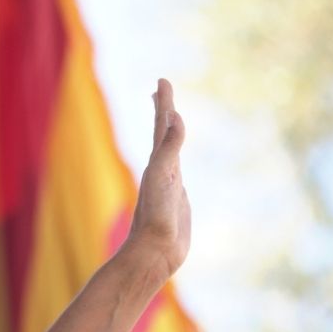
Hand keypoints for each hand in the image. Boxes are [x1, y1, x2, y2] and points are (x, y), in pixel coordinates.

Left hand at [123, 78, 190, 280]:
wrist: (154, 251)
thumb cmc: (156, 216)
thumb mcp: (163, 177)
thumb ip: (169, 148)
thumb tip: (175, 116)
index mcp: (157, 162)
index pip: (161, 125)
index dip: (163, 103)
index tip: (161, 80)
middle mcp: (161, 169)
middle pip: (163, 132)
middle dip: (163, 109)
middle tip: (162, 87)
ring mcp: (169, 184)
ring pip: (169, 151)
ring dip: (169, 133)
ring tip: (171, 118)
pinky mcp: (177, 200)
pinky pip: (178, 173)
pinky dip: (178, 162)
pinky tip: (177, 164)